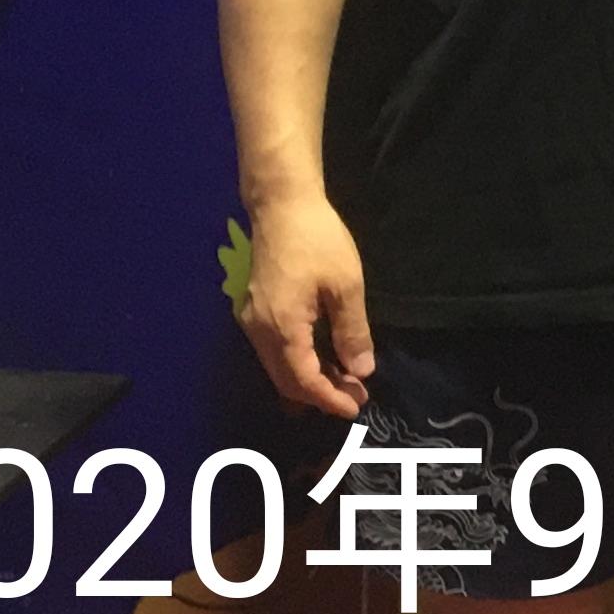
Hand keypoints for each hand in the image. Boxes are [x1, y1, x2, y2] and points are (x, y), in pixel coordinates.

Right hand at [239, 186, 372, 417]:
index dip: (329, 399)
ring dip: (310, 378)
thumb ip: (352, 332)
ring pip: (279, 367)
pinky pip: (275, 351)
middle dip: (321, 394)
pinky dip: (299, 361)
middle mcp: (258, 331)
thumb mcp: (346, 286)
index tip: (356, 408)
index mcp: (281, 327)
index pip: (303, 380)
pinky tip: (325, 358)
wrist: (281, 204)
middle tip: (357, 395)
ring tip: (347, 380)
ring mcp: (252, 321)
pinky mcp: (254, 311)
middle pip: (286, 380)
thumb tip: (361, 371)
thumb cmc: (316, 240)